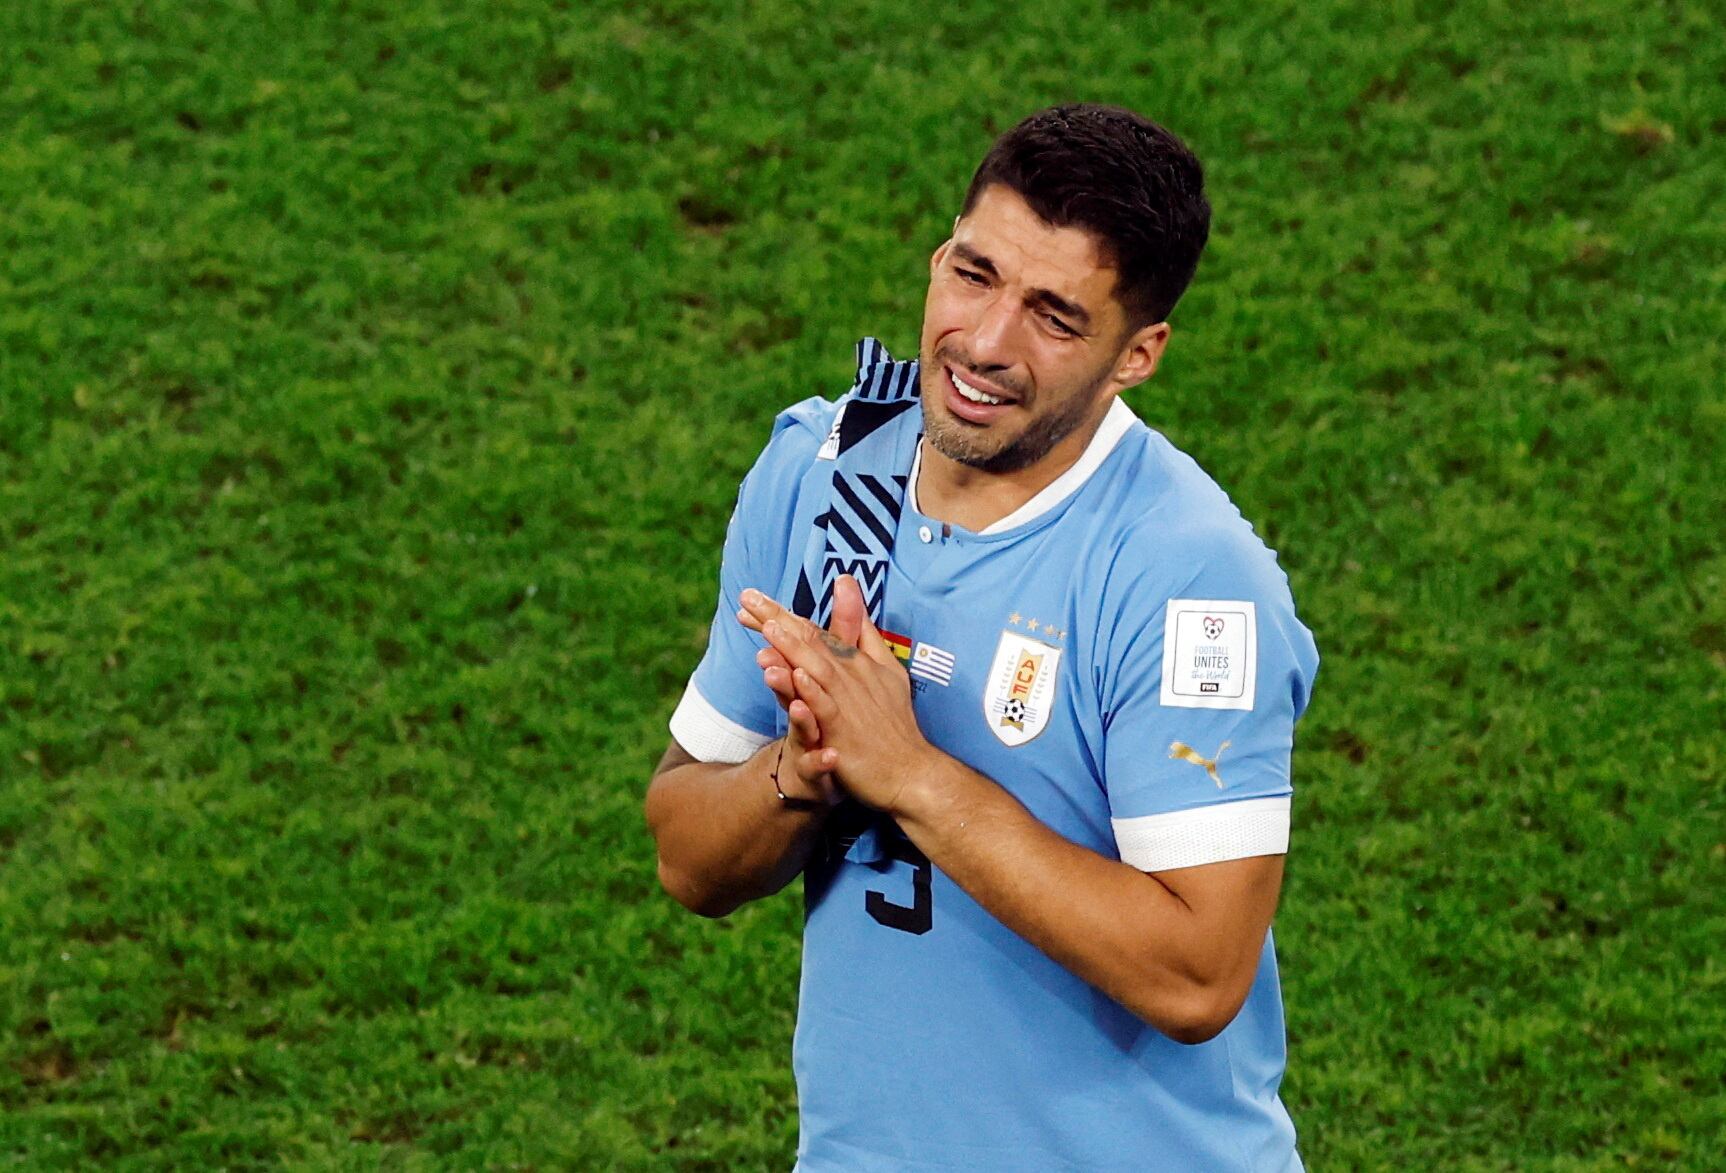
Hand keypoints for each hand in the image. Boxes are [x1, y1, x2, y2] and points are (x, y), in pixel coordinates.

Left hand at [742, 582, 936, 814]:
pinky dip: (811, 690)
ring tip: (768, 628)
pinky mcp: (844, 730)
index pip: (812, 631)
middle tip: (746, 599)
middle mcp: (849, 675)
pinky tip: (794, 675)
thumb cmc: (894, 721)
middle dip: (777, 619)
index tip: (752, 600)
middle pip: (810, 642)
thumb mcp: (886, 668)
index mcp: (853, 661)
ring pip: (817, 669)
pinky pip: (825, 707)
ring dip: (793, 648)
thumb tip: (849, 587)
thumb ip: (863, 631)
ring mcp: (847, 702)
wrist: (909, 770)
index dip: (781, 614)